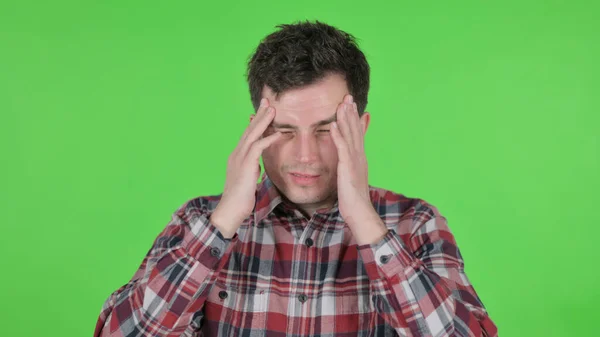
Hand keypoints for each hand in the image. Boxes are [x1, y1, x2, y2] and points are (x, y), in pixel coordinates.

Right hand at [211, 98, 280, 237]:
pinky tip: (278, 133)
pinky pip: (257, 148)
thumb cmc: (240, 200)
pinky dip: (268, 139)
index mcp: (237, 157)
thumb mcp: (248, 180)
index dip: (256, 121)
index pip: (248, 134)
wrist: (230, 211)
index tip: (264, 110)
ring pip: (252, 134)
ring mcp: (239, 159)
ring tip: (274, 109)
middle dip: (259, 114)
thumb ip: (252, 170)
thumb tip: (257, 167)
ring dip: (263, 121)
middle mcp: (237, 154)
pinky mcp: (245, 166)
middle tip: (268, 100)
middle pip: (249, 129)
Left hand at [330, 94, 386, 243]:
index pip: (357, 133)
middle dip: (351, 112)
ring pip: (350, 135)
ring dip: (345, 118)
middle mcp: (359, 156)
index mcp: (359, 157)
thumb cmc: (353, 198)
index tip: (351, 105)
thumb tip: (347, 161)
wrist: (359, 211)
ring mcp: (354, 160)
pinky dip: (338, 135)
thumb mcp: (351, 177)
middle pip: (355, 130)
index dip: (354, 118)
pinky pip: (342, 147)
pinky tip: (332, 124)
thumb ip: (350, 166)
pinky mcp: (348, 166)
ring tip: (342, 103)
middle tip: (348, 96)